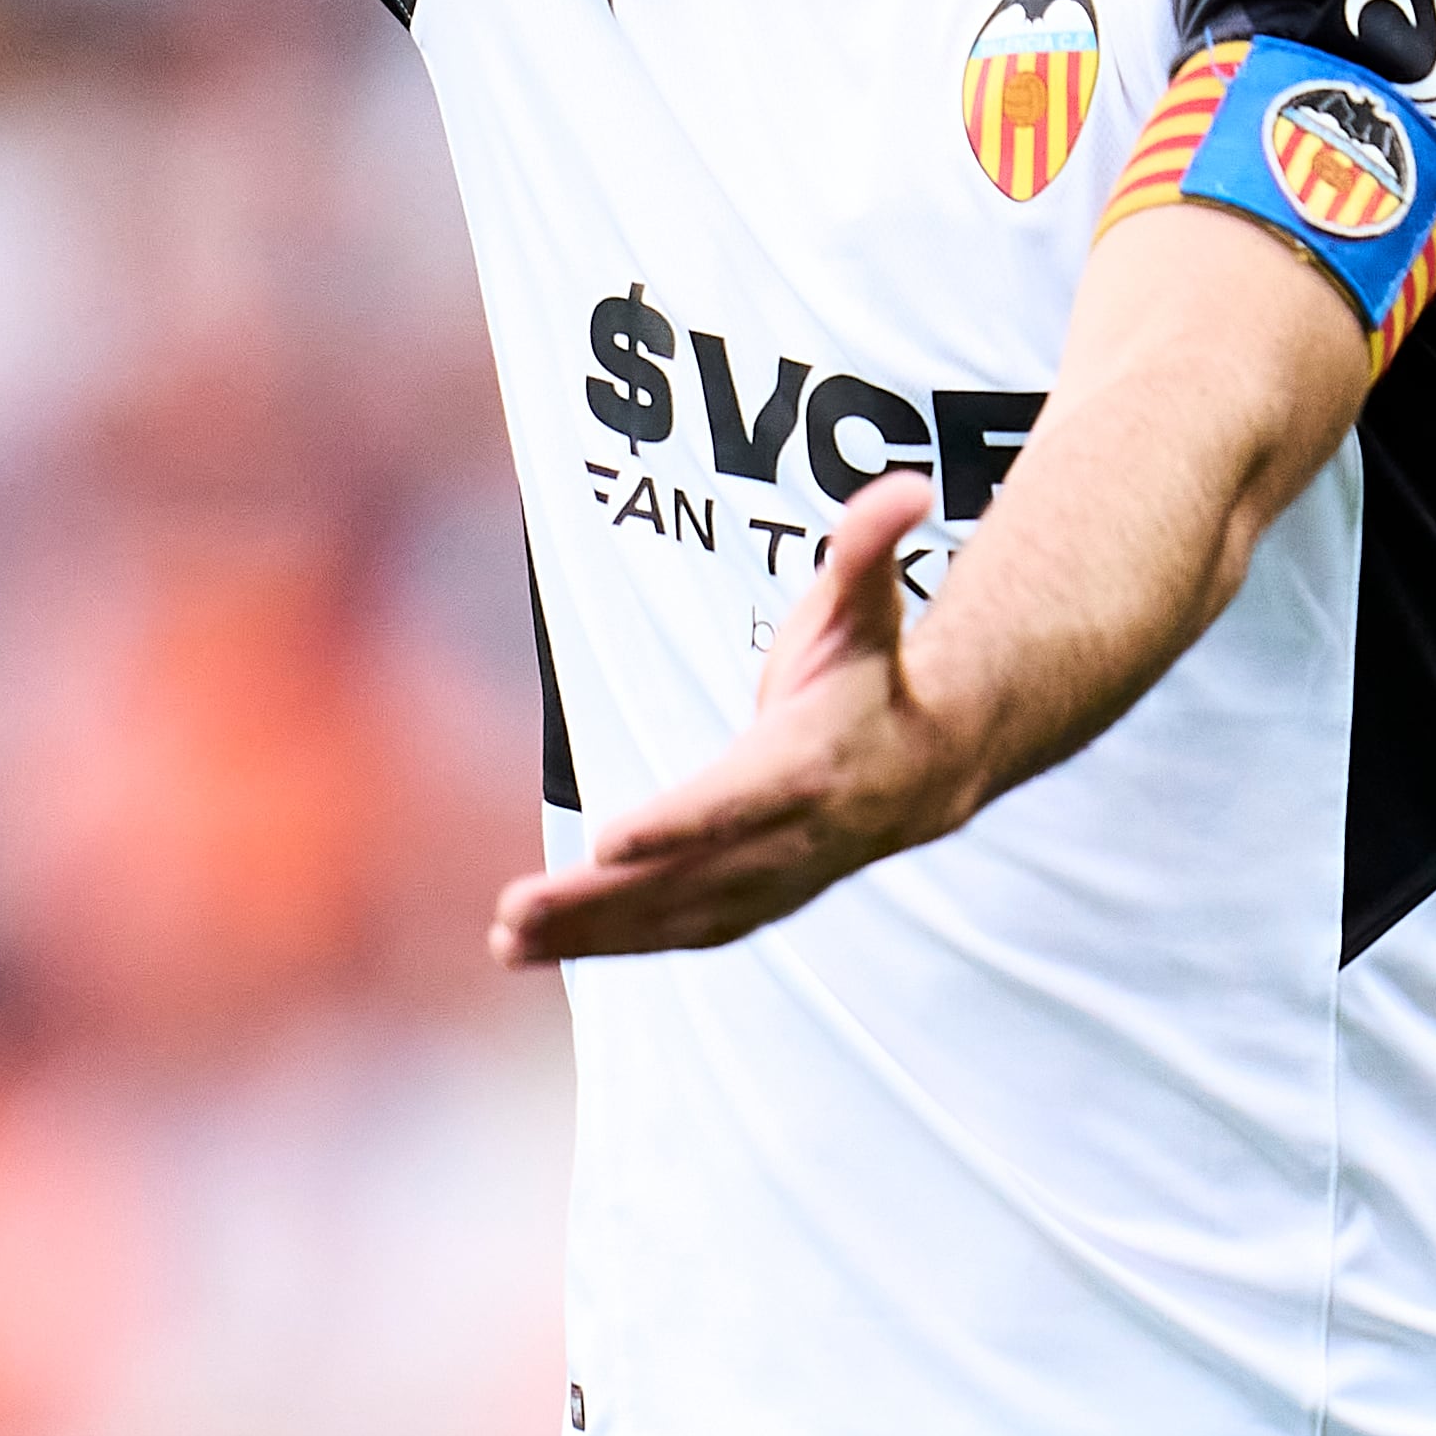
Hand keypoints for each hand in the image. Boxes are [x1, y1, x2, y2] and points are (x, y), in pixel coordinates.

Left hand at [490, 472, 981, 966]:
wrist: (930, 764)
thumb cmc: (876, 672)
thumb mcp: (870, 605)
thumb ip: (869, 549)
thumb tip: (907, 486)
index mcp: (811, 764)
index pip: (740, 801)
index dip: (678, 824)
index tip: (608, 842)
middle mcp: (791, 838)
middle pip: (690, 876)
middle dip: (603, 898)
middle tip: (516, 909)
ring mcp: (772, 882)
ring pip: (674, 917)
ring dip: (590, 933)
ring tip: (505, 937)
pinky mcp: (750, 903)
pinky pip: (674, 935)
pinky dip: (606, 947)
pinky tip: (529, 949)